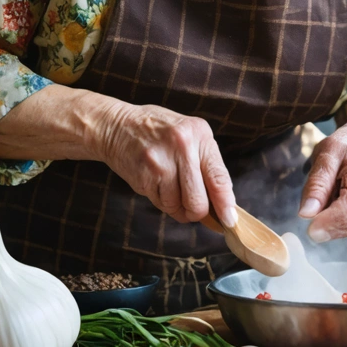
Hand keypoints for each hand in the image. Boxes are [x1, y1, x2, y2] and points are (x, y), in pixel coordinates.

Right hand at [95, 99, 236, 225]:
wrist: (117, 125)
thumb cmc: (159, 132)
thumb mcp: (189, 134)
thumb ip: (206, 162)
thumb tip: (222, 202)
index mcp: (200, 134)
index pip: (219, 178)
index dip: (226, 204)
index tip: (229, 221)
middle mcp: (182, 147)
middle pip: (198, 201)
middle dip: (197, 212)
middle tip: (193, 208)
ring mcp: (161, 162)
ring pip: (178, 206)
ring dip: (177, 207)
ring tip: (171, 188)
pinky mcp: (143, 176)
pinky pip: (161, 204)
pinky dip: (162, 202)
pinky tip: (157, 184)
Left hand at [298, 125, 346, 241]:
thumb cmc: (343, 148)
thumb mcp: (324, 156)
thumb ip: (316, 184)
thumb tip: (306, 213)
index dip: (331, 221)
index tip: (310, 229)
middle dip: (329, 226)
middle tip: (308, 222)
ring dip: (333, 227)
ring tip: (321, 209)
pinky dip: (339, 225)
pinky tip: (331, 213)